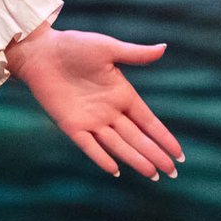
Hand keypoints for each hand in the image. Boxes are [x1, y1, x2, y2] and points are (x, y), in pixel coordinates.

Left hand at [5, 23, 183, 179]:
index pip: (148, 121)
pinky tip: (115, 170)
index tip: (178, 153)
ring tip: (153, 174)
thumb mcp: (108, 48)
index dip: (163, 137)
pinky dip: (102, 158)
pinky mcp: (71, 125)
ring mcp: (91, 120)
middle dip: (155, 154)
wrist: (42, 52)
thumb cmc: (75, 46)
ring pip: (118, 145)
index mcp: (122, 94)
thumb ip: (135, 54)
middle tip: (172, 172)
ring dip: (135, 159)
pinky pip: (89, 146)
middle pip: (137, 138)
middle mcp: (110, 111)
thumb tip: (164, 48)